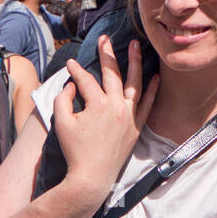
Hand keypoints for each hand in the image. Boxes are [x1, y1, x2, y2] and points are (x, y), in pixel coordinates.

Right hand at [55, 37, 159, 203]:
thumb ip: (63, 99)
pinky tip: (154, 75)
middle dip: (107, 54)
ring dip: (135, 62)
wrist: (91, 178)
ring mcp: (129, 116)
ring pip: (135, 83)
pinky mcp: (136, 127)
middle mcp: (116, 106)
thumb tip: (72, 85)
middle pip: (112, 74)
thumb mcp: (61, 123)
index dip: (76, 71)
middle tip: (104, 39)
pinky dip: (152, 89)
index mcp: (98, 104)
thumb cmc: (74, 151)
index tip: (71, 64)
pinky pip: (147, 104)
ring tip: (135, 46)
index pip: (85, 80)